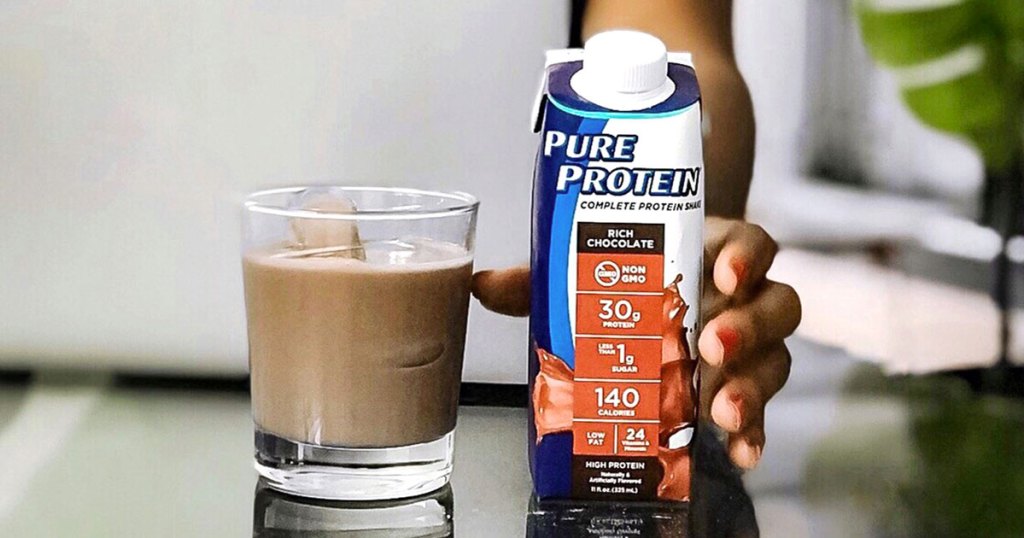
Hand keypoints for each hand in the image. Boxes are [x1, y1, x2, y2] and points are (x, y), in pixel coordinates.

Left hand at [471, 217, 800, 468]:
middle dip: (749, 326)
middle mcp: (741, 298)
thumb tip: (482, 284)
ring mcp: (749, 346)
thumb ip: (540, 279)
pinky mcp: (745, 389)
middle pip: (775, 303)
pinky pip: (764, 411)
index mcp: (710, 253)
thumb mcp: (585, 278)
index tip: (726, 273)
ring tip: (719, 412)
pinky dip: (754, 432)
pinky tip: (739, 452)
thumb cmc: (628, 284)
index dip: (747, 255)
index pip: (748, 242)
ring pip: (777, 358)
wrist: (653, 311)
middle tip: (712, 345)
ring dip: (753, 385)